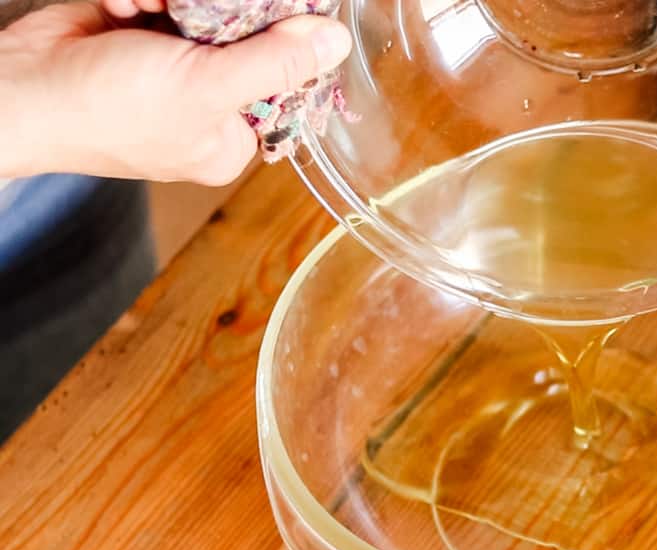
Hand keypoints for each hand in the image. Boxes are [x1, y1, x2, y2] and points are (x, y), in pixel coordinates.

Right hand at [0, 1, 350, 184]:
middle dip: (221, 15)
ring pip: (205, 15)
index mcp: (228, 139)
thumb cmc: (104, 110)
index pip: (285, 86)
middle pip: (248, 43)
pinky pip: (162, 2)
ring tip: (146, 7)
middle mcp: (205, 107)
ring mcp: (170, 70)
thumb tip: (335, 43)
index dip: (287, 44)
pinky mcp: (137, 37)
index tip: (278, 13)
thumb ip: (273, 64)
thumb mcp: (204, 88)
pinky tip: (120, 6)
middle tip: (189, 11)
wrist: (14, 88)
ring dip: (175, 0)